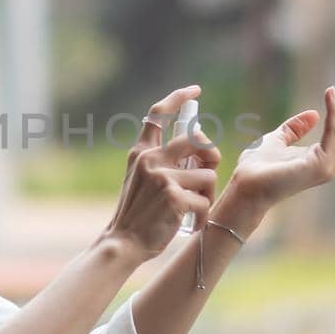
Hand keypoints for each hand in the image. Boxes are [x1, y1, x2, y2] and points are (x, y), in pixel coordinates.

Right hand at [101, 84, 221, 260]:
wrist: (123, 242)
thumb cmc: (137, 213)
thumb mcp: (140, 178)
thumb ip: (161, 161)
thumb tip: (198, 147)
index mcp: (141, 152)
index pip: (158, 113)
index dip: (178, 97)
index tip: (194, 90)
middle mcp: (150, 159)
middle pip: (198, 140)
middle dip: (211, 157)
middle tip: (207, 173)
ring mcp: (162, 177)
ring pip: (208, 175)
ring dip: (206, 194)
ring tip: (192, 208)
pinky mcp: (174, 197)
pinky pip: (205, 201)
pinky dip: (202, 215)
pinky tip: (190, 223)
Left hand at [228, 76, 334, 210]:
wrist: (245, 189)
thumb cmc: (258, 169)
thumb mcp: (277, 140)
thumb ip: (295, 128)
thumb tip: (313, 113)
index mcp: (326, 157)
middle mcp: (333, 162)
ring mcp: (328, 166)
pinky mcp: (318, 166)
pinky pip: (330, 134)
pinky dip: (332, 111)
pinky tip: (330, 92)